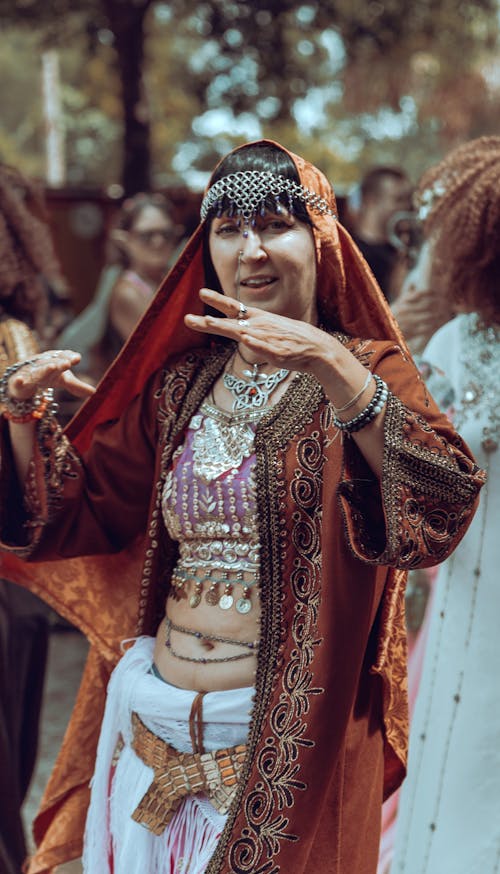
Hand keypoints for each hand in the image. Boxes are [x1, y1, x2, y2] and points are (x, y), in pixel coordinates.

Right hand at [7, 350, 95, 400]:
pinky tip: (20, 380)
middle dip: (60, 362)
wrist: (24, 378)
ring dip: (45, 368)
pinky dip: (19, 380)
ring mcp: (31, 372)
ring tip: (52, 367)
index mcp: (55, 361)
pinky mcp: (20, 381)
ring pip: (38, 370)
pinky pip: (19, 381)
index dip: (70, 357)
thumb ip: (77, 386)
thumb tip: (94, 392)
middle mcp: (43, 364)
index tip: (77, 359)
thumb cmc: (47, 376)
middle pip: (53, 363)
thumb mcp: (63, 380)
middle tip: (67, 363)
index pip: (63, 356)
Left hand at [185, 288, 333, 375]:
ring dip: (224, 326)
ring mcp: (267, 338)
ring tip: (206, 322)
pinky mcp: (275, 352)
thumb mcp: (272, 329)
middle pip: (229, 322)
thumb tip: (241, 333)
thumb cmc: (292, 340)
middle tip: (186, 319)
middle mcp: (259, 326)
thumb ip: (254, 330)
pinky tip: (246, 338)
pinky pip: (262, 346)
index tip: (200, 293)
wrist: (316, 348)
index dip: (217, 300)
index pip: (234, 306)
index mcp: (259, 318)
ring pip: (241, 332)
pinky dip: (254, 342)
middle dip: (208, 321)